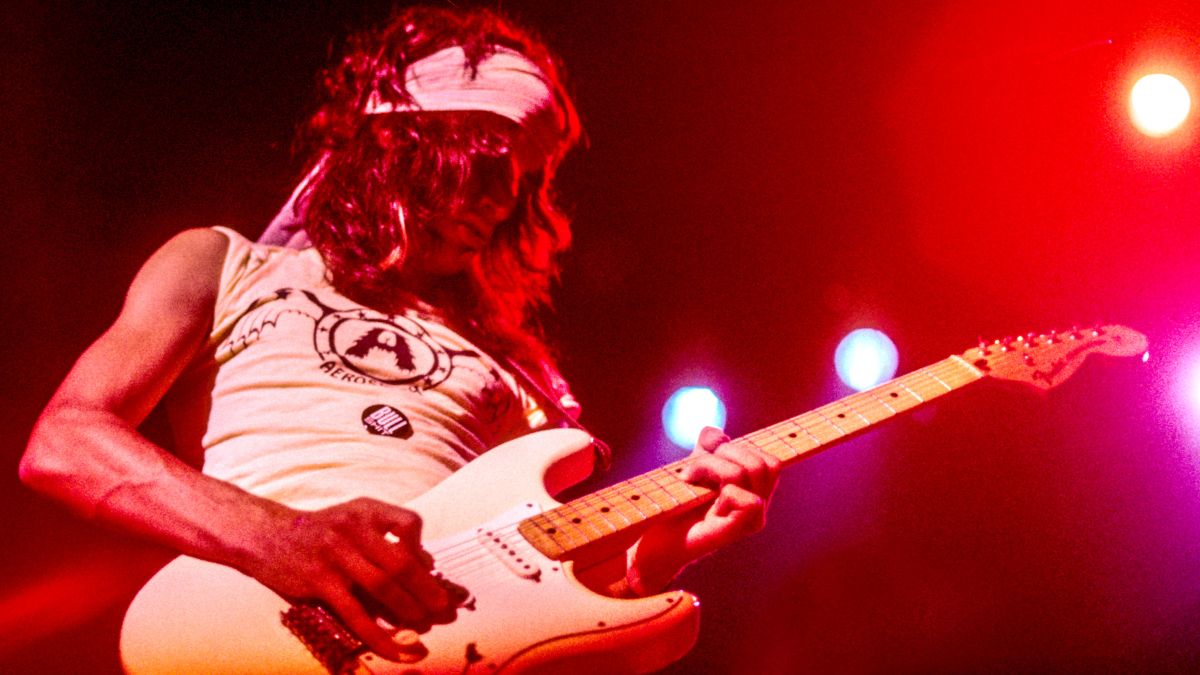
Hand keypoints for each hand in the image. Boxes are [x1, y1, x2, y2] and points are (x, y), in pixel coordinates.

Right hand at [245, 497, 455, 661]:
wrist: (266, 534)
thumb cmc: (318, 531)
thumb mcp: (352, 519)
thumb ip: (385, 535)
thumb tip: (427, 562)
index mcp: (366, 510)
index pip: (409, 523)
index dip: (424, 548)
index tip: (430, 569)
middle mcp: (353, 528)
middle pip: (402, 562)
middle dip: (428, 590)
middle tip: (446, 609)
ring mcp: (336, 554)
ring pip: (383, 587)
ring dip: (408, 610)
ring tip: (424, 626)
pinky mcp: (320, 580)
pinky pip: (356, 613)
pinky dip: (379, 634)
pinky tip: (394, 649)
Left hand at [627, 427, 781, 593]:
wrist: (656, 537)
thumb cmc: (677, 501)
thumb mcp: (696, 462)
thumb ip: (711, 443)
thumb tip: (719, 436)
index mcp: (754, 490)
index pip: (772, 461)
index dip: (746, 447)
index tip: (714, 447)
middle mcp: (759, 506)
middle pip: (762, 462)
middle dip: (725, 452)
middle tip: (694, 467)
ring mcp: (751, 520)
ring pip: (749, 471)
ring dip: (712, 465)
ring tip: (689, 477)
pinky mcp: (738, 529)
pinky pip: (744, 496)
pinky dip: (719, 489)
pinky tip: (699, 498)